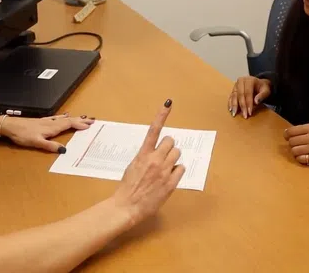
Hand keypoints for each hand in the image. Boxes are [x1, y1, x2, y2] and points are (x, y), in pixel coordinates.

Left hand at [2, 113, 94, 152]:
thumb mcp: (36, 142)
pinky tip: (64, 115)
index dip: (79, 124)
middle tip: (92, 120)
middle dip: (80, 120)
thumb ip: (50, 146)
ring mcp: (47, 121)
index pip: (69, 124)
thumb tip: (64, 150)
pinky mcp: (42, 121)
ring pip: (64, 118)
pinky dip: (64, 117)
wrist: (10, 126)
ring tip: (83, 117)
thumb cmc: (22, 134)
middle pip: (69, 120)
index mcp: (52, 127)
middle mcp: (51, 122)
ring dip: (74, 118)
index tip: (89, 125)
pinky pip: (57, 118)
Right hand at [113, 100, 184, 225]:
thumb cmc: (127, 187)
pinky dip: (177, 172)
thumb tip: (155, 152)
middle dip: (169, 147)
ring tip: (165, 169)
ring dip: (173, 159)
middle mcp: (155, 160)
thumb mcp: (133, 166)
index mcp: (143, 154)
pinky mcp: (171, 183)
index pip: (153, 130)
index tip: (168, 103)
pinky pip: (181, 169)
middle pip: (171, 142)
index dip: (161, 115)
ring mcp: (164, 171)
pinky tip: (168, 178)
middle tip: (163, 156)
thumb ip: (145, 157)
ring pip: (177, 154)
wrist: (127, 206)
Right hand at [228, 76, 270, 118]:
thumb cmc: (262, 88)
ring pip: (234, 95)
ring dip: (234, 105)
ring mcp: (236, 85)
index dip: (248, 103)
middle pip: (240, 94)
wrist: (259, 83)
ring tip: (234, 114)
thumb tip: (256, 102)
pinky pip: (231, 96)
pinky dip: (230, 103)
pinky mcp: (233, 89)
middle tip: (244, 115)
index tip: (250, 112)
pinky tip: (230, 109)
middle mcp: (241, 81)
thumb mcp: (266, 90)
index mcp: (249, 80)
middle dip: (242, 106)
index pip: (248, 93)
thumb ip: (262, 95)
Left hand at [283, 123, 308, 164]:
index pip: (292, 131)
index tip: (286, 136)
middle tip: (295, 144)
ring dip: (294, 151)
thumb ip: (303, 129)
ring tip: (298, 150)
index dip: (286, 134)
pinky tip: (302, 156)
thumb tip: (288, 133)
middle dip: (291, 143)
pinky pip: (302, 159)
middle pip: (292, 141)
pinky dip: (299, 158)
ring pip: (295, 151)